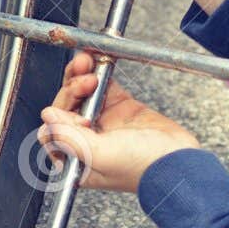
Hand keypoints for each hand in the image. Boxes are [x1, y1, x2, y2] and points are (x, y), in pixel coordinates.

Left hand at [38, 50, 200, 192]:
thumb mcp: (101, 155)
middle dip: (72, 91)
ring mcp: (103, 122)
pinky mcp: (120, 107)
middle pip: (65, 108)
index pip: (52, 133)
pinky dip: (98, 71)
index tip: (79, 117)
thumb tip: (48, 118)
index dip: (61, 119)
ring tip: (87, 63)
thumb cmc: (143, 167)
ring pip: (80, 94)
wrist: (180, 159)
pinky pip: (102, 85)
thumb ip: (71, 138)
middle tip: (88, 82)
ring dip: (80, 76)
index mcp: (77, 161)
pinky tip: (96, 61)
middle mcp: (87, 142)